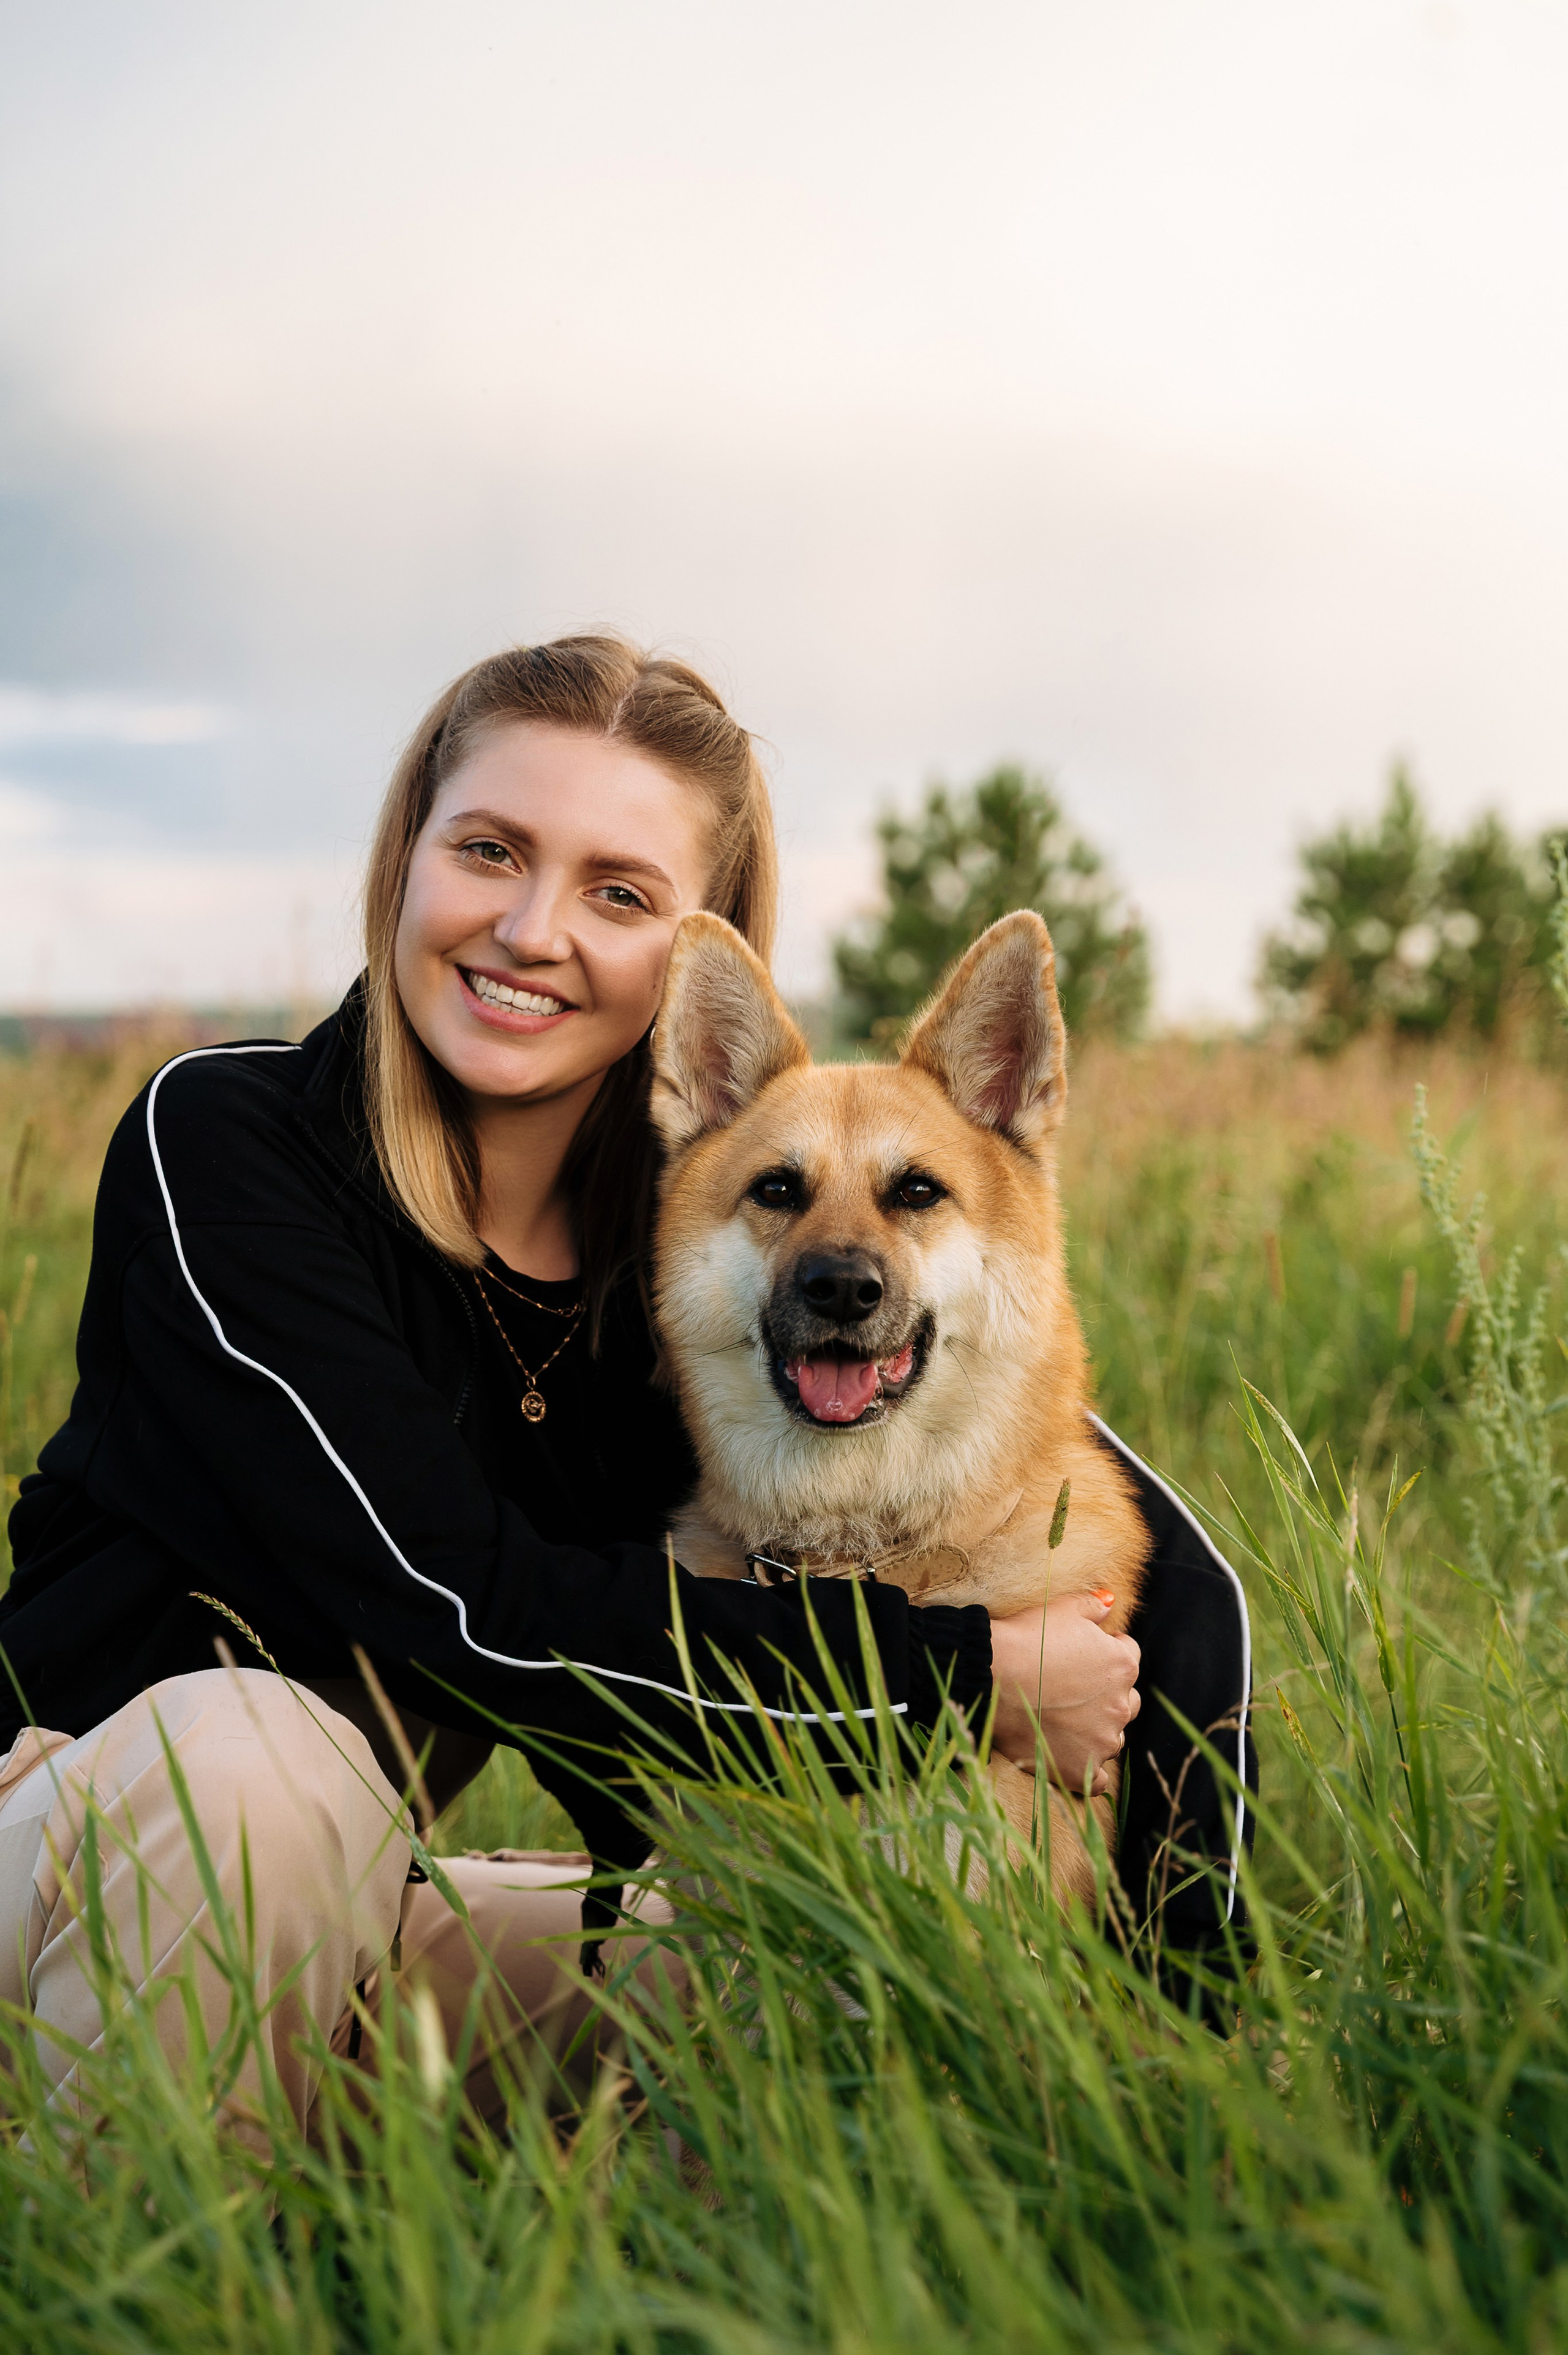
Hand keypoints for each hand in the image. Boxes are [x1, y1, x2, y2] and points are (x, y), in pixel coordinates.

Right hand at [988, 1589, 1141, 1795]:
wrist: (991, 1676)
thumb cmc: (1026, 1638)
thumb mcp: (1061, 1609)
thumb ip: (1092, 1606)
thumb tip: (1110, 1602)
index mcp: (1122, 1665)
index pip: (1128, 1656)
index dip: (1104, 1653)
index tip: (1081, 1656)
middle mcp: (1121, 1705)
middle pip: (1126, 1700)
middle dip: (1106, 1694)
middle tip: (1072, 1690)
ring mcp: (1102, 1740)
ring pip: (1112, 1737)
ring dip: (1097, 1730)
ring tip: (1065, 1722)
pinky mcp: (1080, 1768)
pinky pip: (1097, 1780)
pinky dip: (1089, 1772)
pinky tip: (1072, 1759)